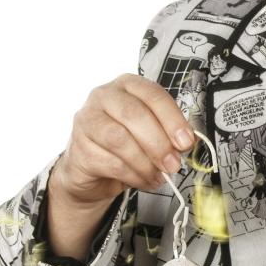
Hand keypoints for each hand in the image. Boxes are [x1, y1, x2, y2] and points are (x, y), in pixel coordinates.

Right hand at [55, 73, 197, 206]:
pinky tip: (144, 180)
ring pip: (120, 139)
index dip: (173, 119)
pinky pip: (111, 163)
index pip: (153, 95)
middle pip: (134, 115)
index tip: (186, 142)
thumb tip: (184, 143)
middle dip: (159, 143)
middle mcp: (103, 96)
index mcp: (127, 85)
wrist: (93, 170)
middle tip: (173, 164)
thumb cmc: (127, 143)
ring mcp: (87, 121)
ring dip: (146, 162)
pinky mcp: (79, 148)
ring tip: (159, 176)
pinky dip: (133, 176)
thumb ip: (167, 131)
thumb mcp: (151, 131)